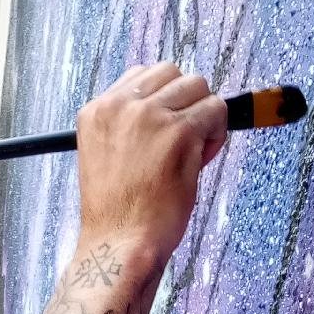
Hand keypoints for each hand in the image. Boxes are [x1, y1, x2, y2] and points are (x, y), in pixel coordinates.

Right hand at [74, 63, 226, 271]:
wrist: (120, 242)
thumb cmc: (118, 210)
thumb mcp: (107, 154)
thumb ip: (129, 124)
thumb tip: (173, 104)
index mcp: (97, 111)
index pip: (143, 74)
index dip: (163, 99)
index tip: (165, 128)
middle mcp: (120, 106)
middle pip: (173, 72)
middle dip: (185, 101)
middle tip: (183, 139)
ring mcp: (150, 116)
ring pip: (198, 86)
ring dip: (203, 115)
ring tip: (192, 150)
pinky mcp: (180, 132)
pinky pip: (216, 111)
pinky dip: (217, 133)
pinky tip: (200, 160)